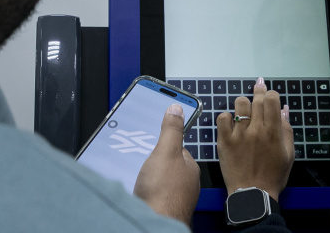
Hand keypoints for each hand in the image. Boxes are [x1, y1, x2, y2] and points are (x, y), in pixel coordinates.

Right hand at [134, 104, 200, 226]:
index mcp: (190, 168)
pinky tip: (139, 193)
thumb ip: (171, 130)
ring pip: (160, 182)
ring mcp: (176, 199)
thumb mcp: (165, 151)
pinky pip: (154, 196)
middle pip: (168, 166)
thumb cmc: (163, 192)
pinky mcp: (164, 210)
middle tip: (141, 162)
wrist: (156, 222)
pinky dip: (147, 193)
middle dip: (154, 164)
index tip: (152, 142)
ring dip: (149, 179)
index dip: (164, 145)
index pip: (178, 150)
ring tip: (139, 178)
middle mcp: (186, 185)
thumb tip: (177, 107)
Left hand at [217, 78, 293, 199]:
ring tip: (245, 111)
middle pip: (256, 99)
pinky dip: (227, 117)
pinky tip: (232, 122)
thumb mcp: (288, 154)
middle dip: (258, 92)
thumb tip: (284, 109)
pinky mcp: (224, 141)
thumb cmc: (273, 175)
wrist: (253, 194)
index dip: (270, 94)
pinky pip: (222, 118)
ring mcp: (238, 134)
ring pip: (239, 104)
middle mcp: (256, 130)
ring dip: (243, 104)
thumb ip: (286, 129)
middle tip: (258, 89)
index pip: (271, 99)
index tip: (269, 95)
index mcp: (273, 132)